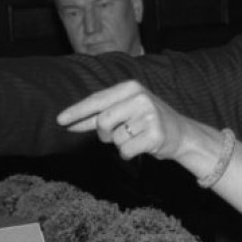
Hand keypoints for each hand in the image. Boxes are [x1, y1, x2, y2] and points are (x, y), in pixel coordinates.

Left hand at [57, 80, 192, 161]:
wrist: (181, 134)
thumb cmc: (146, 121)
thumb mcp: (124, 110)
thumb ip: (98, 115)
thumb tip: (68, 122)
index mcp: (130, 87)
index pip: (96, 100)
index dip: (76, 112)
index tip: (59, 121)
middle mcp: (140, 98)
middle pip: (103, 121)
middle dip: (104, 134)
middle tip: (114, 135)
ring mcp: (149, 115)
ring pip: (115, 139)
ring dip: (120, 144)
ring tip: (136, 137)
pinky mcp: (155, 134)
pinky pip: (125, 151)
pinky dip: (129, 154)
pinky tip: (141, 147)